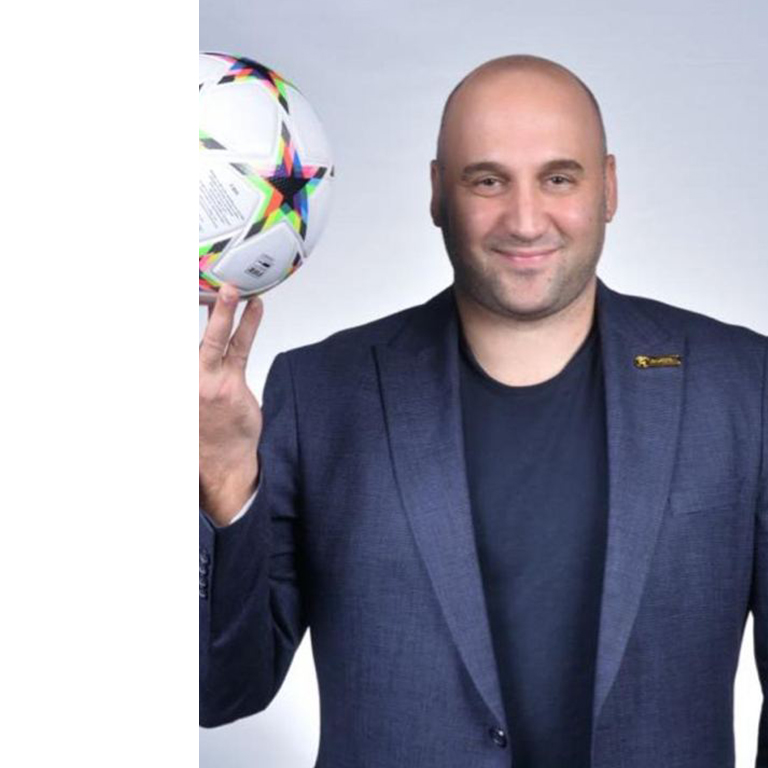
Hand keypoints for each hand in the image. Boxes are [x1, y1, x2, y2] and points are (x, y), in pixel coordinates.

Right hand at [199, 284, 263, 524]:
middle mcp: (184, 377)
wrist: (221, 462)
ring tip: (231, 288)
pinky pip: (237, 348)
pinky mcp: (228, 385)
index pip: (178, 339)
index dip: (186, 309)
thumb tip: (208, 328)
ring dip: (222, 311)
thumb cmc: (207, 426)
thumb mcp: (192, 393)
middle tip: (204, 278)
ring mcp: (204, 381)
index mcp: (176, 377)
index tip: (190, 286)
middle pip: (191, 333)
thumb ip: (195, 362)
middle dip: (199, 303)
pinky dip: (246, 325)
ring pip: (212, 338)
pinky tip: (253, 308)